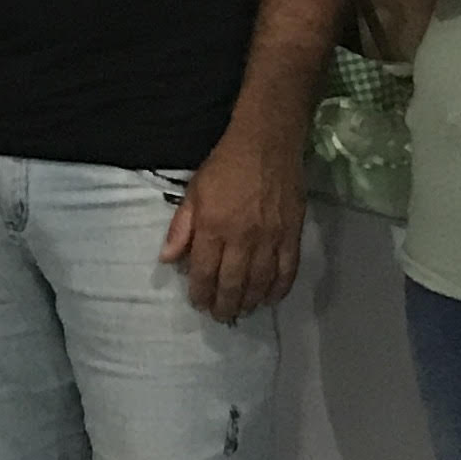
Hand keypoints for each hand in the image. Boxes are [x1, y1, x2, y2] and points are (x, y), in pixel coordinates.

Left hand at [163, 118, 304, 322]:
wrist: (268, 143)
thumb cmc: (225, 166)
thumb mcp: (194, 192)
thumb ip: (180, 228)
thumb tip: (168, 260)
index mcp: (214, 228)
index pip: (204, 273)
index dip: (201, 294)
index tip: (199, 304)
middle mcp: (242, 239)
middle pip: (233, 284)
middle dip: (224, 305)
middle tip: (220, 316)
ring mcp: (271, 239)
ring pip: (260, 283)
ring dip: (250, 302)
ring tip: (242, 311)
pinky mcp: (292, 235)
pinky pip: (288, 271)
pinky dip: (279, 289)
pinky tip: (270, 299)